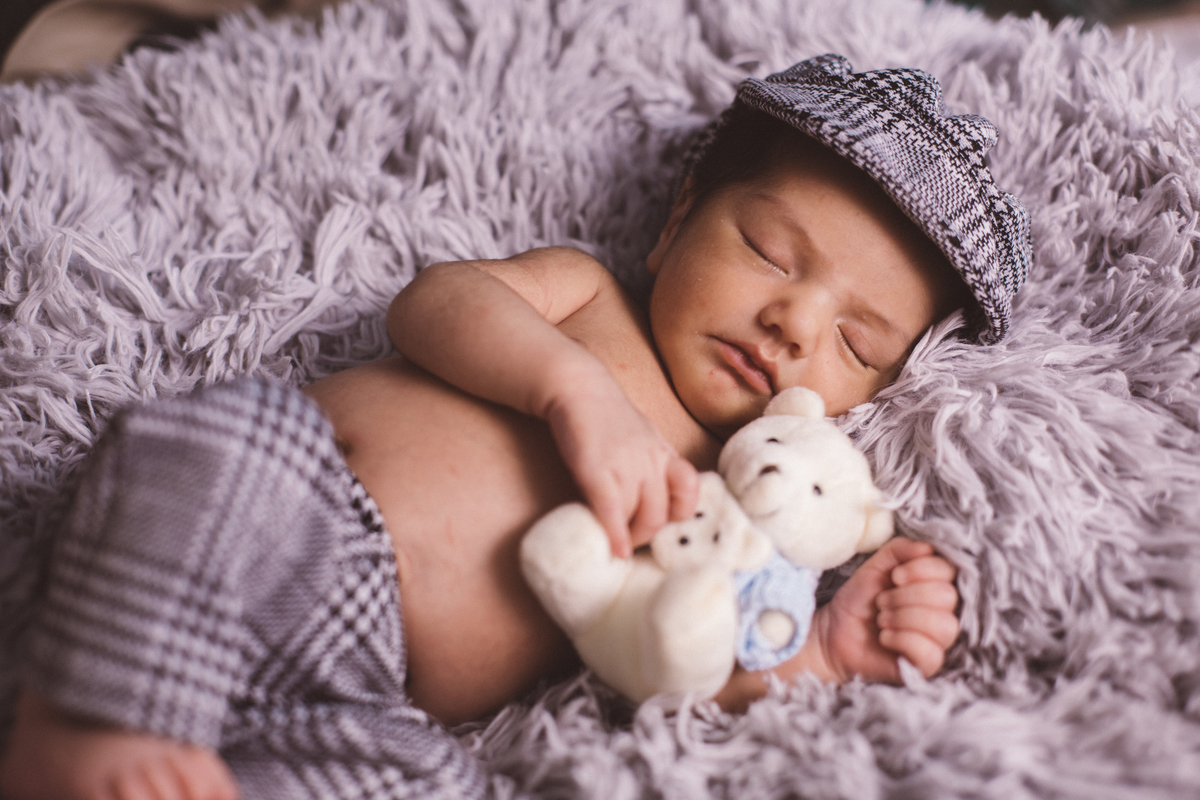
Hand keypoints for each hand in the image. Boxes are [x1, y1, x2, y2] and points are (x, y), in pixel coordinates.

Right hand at [545, 380, 698, 557]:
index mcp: (664, 453)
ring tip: (616, 541)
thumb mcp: (642, 435)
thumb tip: (646, 491)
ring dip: (628, 538)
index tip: (664, 523)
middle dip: (646, 535)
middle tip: (631, 540)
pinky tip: (614, 550)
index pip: (690, 489)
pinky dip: (614, 536)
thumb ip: (649, 461)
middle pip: (661, 514)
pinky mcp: (598, 472)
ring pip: (638, 518)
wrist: (579, 387)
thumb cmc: (607, 414)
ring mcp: (627, 467)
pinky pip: (612, 513)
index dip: (680, 513)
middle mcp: (652, 462)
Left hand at [812, 537, 959, 682]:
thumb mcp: (876, 566)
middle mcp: (942, 612)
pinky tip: (885, 638)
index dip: (921, 570)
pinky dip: (903, 640)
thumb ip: (900, 550)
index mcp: (933, 585)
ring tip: (882, 620)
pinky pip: (932, 653)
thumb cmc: (860, 600)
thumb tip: (927, 548)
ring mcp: (937, 641)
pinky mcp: (927, 665)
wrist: (835, 632)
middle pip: (947, 597)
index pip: (948, 571)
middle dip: (906, 596)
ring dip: (904, 618)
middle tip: (881, 602)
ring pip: (945, 626)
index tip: (895, 576)